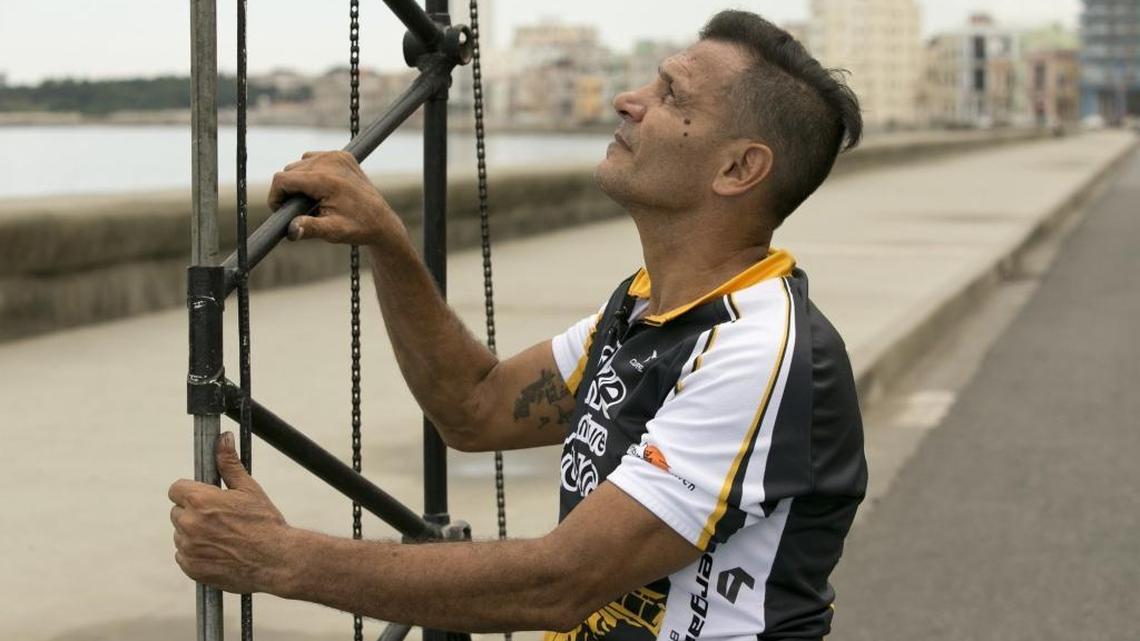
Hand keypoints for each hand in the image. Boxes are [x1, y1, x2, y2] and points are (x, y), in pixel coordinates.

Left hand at [169, 432, 292, 593]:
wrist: (275, 560)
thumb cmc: (264, 522)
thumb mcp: (248, 488)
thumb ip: (229, 463)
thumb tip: (223, 437)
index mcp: (199, 500)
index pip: (176, 489)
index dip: (191, 492)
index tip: (205, 497)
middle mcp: (188, 523)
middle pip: (178, 512)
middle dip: (194, 513)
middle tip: (220, 519)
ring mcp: (187, 547)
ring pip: (181, 534)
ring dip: (195, 534)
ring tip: (223, 537)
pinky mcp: (190, 567)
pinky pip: (184, 556)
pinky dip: (197, 554)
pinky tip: (219, 552)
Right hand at [268, 150, 407, 246]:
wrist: (381, 221)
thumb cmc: (358, 228)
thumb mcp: (332, 231)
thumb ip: (310, 228)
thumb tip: (292, 230)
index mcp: (326, 180)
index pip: (283, 179)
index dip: (275, 196)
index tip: (279, 210)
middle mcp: (331, 162)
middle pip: (290, 171)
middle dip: (288, 190)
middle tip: (297, 210)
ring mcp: (338, 156)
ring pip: (300, 164)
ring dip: (299, 181)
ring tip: (310, 201)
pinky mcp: (343, 156)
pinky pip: (314, 159)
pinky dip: (311, 172)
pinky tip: (319, 189)